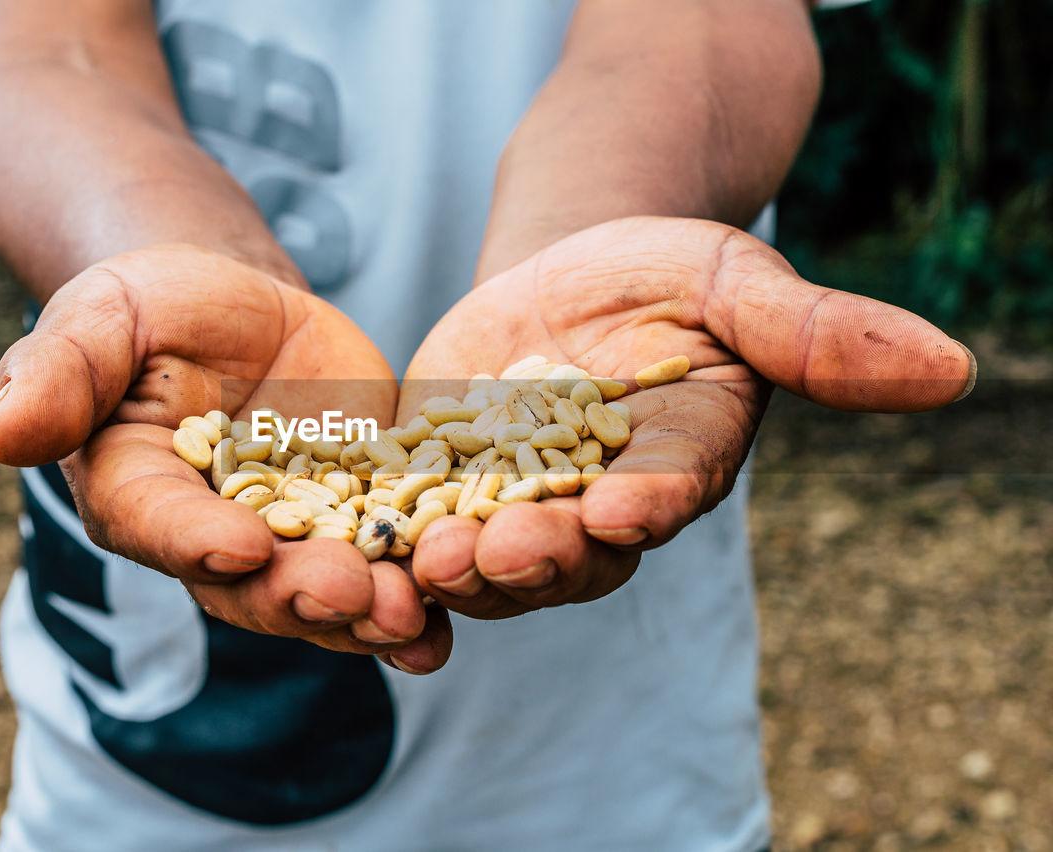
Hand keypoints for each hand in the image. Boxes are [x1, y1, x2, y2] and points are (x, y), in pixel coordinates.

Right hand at [0, 244, 451, 671]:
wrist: (242, 308)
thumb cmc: (156, 306)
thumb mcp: (105, 315)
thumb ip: (60, 372)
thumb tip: (0, 437)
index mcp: (139, 493)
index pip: (160, 525)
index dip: (196, 540)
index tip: (239, 546)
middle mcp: (212, 538)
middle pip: (251, 584)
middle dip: (301, 595)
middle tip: (351, 595)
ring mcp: (292, 538)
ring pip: (325, 592)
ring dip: (367, 615)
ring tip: (411, 621)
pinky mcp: (358, 520)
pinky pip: (385, 564)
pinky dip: (415, 595)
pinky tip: (447, 624)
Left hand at [402, 217, 974, 618]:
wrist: (566, 270)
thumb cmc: (663, 271)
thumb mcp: (735, 280)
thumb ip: (819, 332)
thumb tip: (955, 366)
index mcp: (678, 462)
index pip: (671, 489)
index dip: (649, 501)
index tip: (624, 506)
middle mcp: (600, 506)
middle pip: (574, 548)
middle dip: (540, 557)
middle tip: (501, 557)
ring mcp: (516, 506)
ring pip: (490, 557)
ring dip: (459, 572)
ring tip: (424, 568)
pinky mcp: (442, 490)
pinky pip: (416, 528)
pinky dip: (391, 553)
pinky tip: (359, 563)